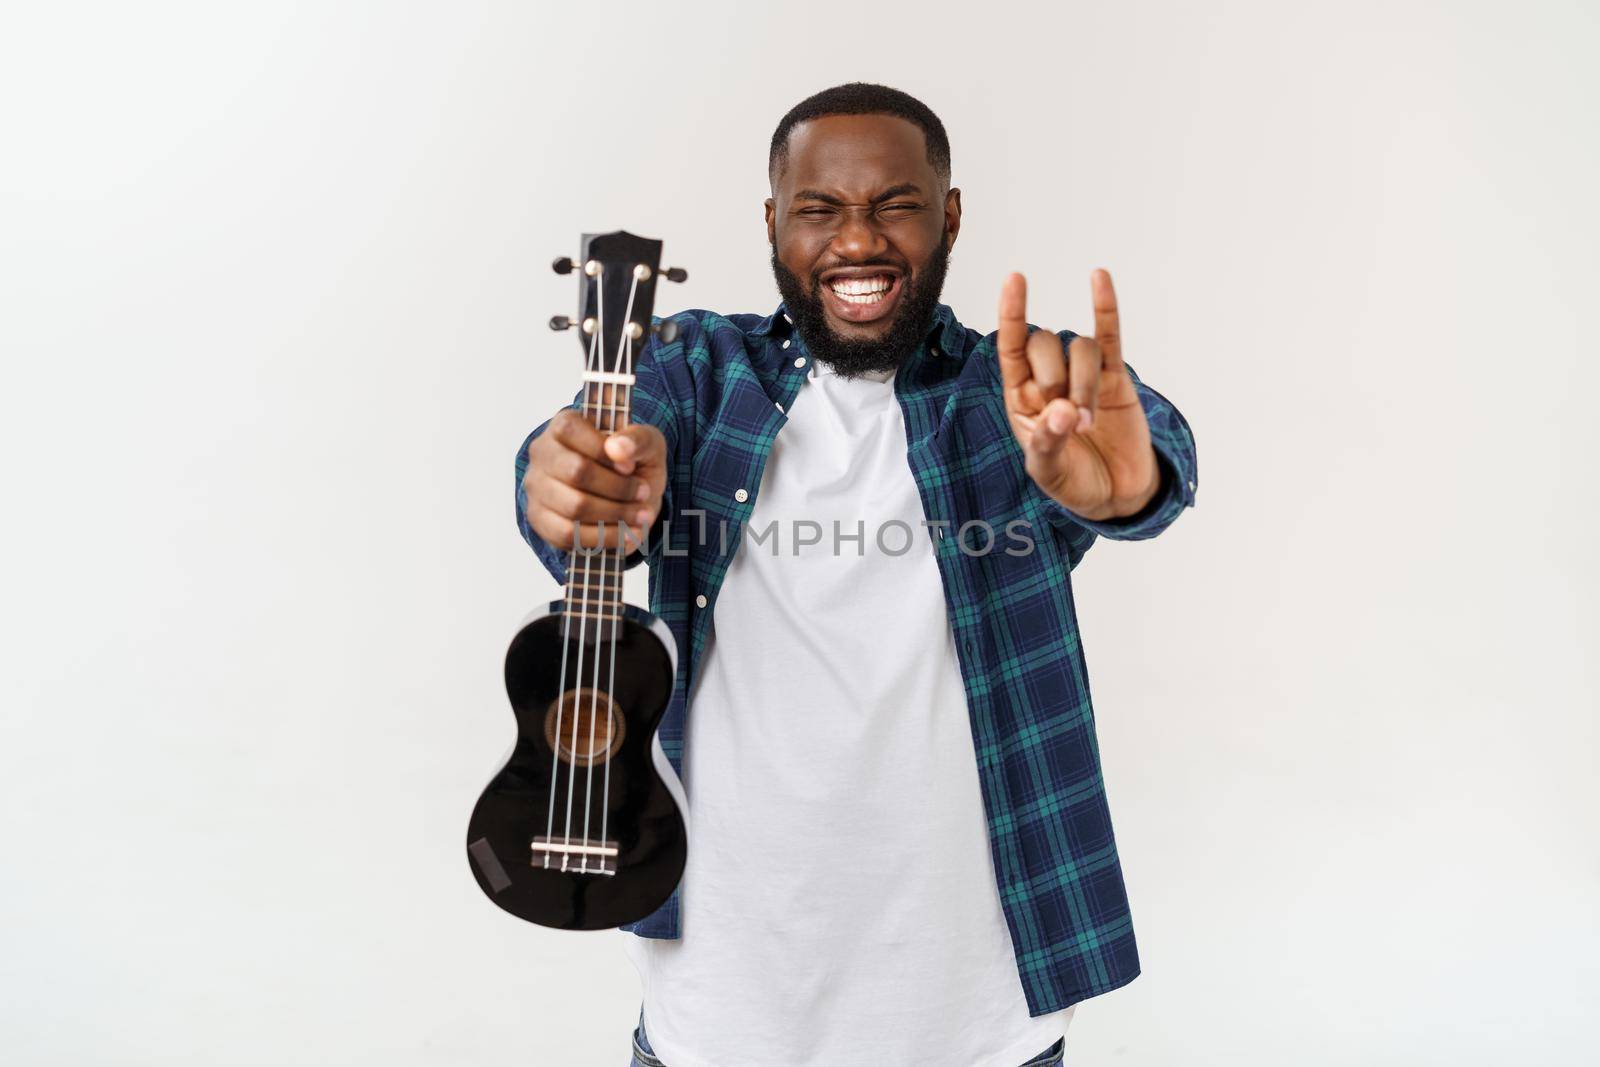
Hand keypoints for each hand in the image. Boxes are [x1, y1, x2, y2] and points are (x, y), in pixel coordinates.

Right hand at [523, 410, 666, 551]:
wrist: (626, 495)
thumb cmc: (633, 462)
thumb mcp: (646, 444)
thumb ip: (638, 439)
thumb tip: (618, 448)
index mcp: (563, 425)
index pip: (570, 430)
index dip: (602, 450)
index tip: (631, 467)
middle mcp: (543, 454)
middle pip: (575, 472)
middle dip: (617, 487)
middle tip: (643, 493)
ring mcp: (537, 487)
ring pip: (574, 507)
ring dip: (615, 515)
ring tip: (642, 516)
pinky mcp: (540, 519)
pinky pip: (567, 534)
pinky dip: (603, 537)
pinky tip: (626, 534)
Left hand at [997, 269, 1160, 521]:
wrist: (1115, 494)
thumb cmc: (1073, 482)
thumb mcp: (1050, 472)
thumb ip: (1049, 442)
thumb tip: (1061, 411)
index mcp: (1022, 399)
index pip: (1011, 348)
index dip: (1012, 313)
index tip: (1015, 279)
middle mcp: (1049, 380)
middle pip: (1046, 345)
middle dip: (1056, 378)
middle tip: (1069, 421)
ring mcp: (1082, 375)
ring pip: (1081, 349)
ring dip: (1084, 382)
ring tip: (1088, 424)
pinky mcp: (1115, 377)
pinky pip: (1109, 336)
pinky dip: (1105, 307)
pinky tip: (1098, 277)